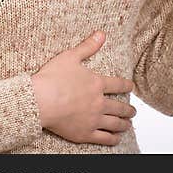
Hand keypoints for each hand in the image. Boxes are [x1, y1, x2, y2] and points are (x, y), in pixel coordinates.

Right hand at [30, 31, 135, 145]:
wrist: (39, 101)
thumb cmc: (51, 78)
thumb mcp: (70, 56)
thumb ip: (88, 46)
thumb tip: (102, 34)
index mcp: (96, 84)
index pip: (118, 85)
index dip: (127, 86)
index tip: (131, 87)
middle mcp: (99, 102)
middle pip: (119, 107)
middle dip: (128, 110)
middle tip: (133, 112)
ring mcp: (93, 119)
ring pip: (115, 123)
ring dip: (124, 124)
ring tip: (128, 124)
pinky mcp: (84, 133)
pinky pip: (104, 138)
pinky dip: (113, 139)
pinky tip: (117, 139)